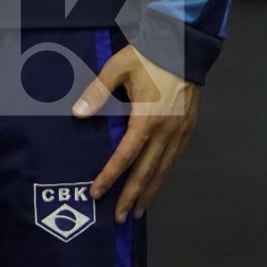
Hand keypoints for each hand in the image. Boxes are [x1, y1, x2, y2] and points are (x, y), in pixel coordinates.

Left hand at [72, 44, 199, 221]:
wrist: (183, 48)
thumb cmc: (147, 57)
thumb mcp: (117, 68)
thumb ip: (97, 92)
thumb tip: (77, 113)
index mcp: (146, 119)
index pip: (125, 156)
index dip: (110, 176)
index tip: (97, 192)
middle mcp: (166, 132)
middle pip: (147, 172)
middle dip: (132, 196)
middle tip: (119, 217)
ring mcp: (180, 133)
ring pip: (164, 170)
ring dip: (150, 192)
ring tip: (137, 210)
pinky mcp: (188, 130)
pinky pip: (174, 160)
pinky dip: (164, 176)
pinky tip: (156, 184)